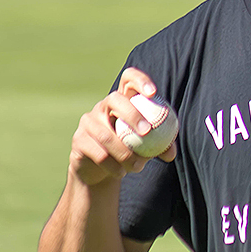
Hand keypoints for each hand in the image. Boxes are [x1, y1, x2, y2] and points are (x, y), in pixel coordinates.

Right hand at [69, 68, 177, 186]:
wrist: (100, 171)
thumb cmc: (129, 151)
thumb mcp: (146, 147)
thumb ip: (160, 146)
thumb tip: (171, 152)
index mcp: (123, 100)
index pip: (128, 78)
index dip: (140, 80)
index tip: (153, 93)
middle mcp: (103, 106)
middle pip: (115, 99)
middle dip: (132, 113)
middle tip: (147, 131)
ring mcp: (88, 121)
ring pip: (107, 135)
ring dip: (125, 153)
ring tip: (137, 166)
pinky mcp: (79, 139)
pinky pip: (99, 153)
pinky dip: (113, 166)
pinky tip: (121, 172)